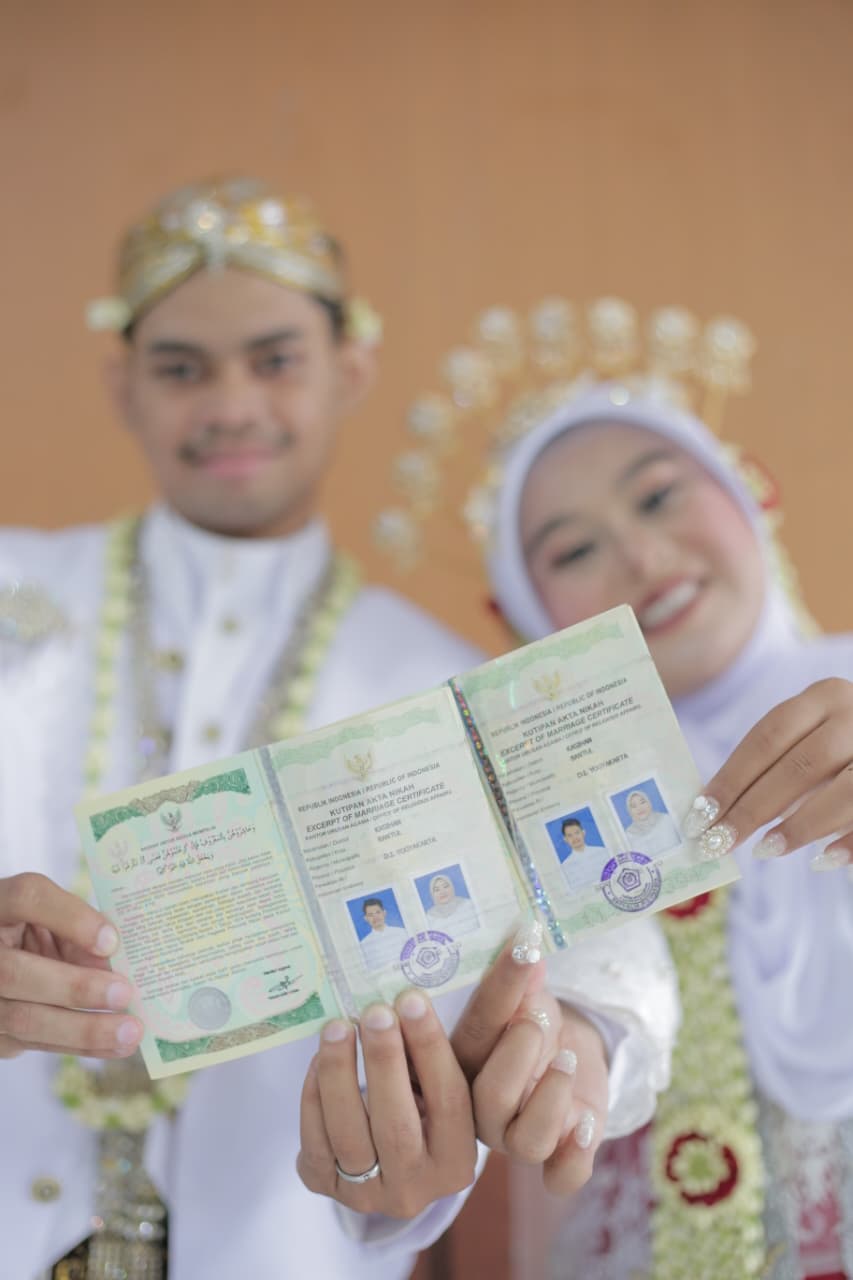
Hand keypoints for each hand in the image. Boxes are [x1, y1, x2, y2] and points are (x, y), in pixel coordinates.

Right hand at [0, 873, 141, 1058]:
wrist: (0, 956)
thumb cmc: (30, 928)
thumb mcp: (49, 914)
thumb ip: (76, 928)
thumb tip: (114, 961)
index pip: (27, 897)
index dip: (69, 917)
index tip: (110, 939)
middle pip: (15, 973)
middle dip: (74, 987)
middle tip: (124, 994)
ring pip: (24, 1019)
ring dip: (82, 1030)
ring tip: (129, 1032)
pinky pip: (35, 1042)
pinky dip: (79, 1046)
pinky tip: (116, 1045)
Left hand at [297, 989, 476, 1218]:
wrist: (385, 1162)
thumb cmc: (420, 1108)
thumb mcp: (438, 1087)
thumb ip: (427, 1055)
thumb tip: (405, 1003)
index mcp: (456, 1161)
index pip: (449, 1102)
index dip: (430, 1048)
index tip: (413, 1001)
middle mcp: (415, 1188)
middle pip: (397, 1126)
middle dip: (384, 1062)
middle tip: (375, 1012)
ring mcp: (367, 1195)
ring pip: (349, 1136)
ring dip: (339, 1074)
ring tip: (337, 1027)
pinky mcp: (326, 1187)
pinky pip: (314, 1142)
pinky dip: (314, 1096)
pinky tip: (319, 1058)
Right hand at [452, 924, 607, 1194]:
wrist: (564, 1050)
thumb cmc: (530, 1020)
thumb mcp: (526, 996)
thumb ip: (522, 978)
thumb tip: (526, 937)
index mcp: (466, 1061)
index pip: (476, 1027)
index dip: (499, 990)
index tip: (523, 949)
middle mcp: (484, 1107)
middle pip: (489, 1100)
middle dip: (517, 1057)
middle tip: (535, 1019)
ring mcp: (519, 1136)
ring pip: (526, 1142)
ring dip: (549, 1100)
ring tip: (565, 1061)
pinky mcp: (559, 1155)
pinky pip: (562, 1178)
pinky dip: (575, 1156)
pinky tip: (586, 1123)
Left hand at [685, 678, 852, 870]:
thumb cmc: (842, 744)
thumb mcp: (811, 736)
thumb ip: (774, 764)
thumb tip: (714, 809)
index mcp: (824, 696)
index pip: (767, 738)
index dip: (731, 779)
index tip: (698, 816)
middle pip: (799, 766)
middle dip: (753, 809)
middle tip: (718, 842)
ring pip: (843, 790)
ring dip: (799, 825)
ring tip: (764, 851)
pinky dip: (848, 842)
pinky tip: (821, 862)